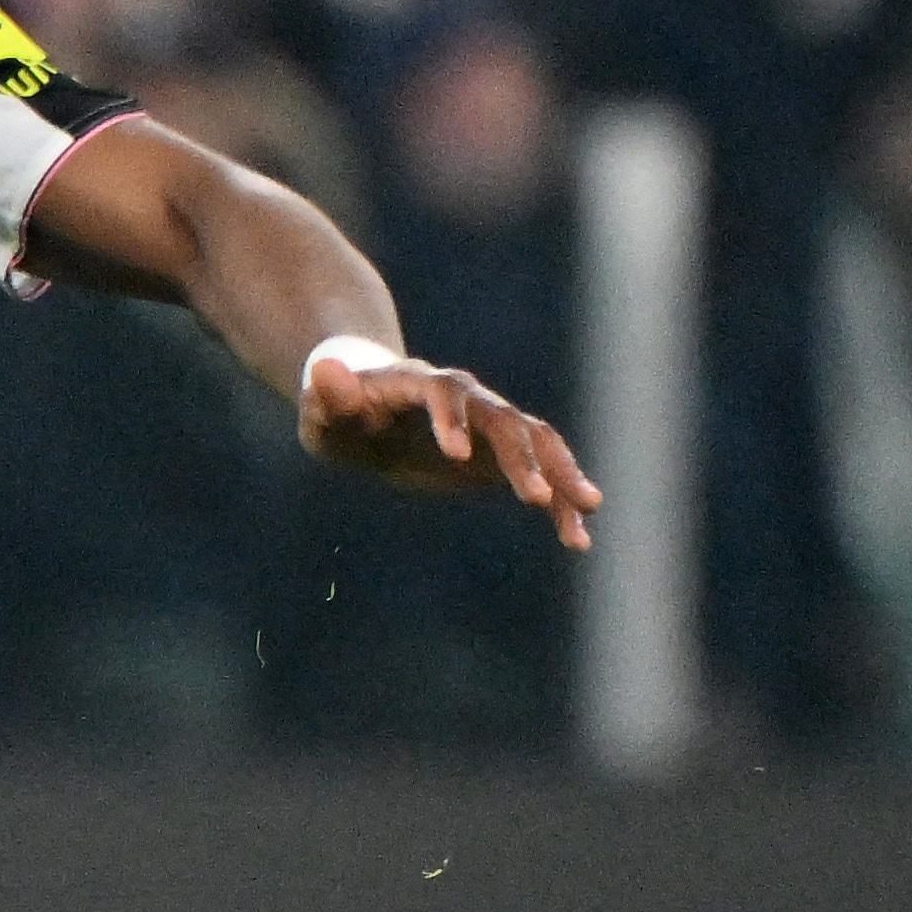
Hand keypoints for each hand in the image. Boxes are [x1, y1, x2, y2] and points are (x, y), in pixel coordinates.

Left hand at [301, 349, 601, 550]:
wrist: (367, 417)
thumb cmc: (339, 412)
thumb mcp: (323, 409)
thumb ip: (328, 395)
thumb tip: (325, 371)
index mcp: (423, 384)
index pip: (445, 394)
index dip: (451, 421)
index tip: (455, 457)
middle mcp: (470, 400)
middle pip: (503, 422)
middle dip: (521, 458)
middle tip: (536, 497)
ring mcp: (492, 426)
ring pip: (538, 444)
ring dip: (562, 474)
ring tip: (587, 510)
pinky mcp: (502, 456)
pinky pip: (542, 475)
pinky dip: (560, 503)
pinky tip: (577, 539)